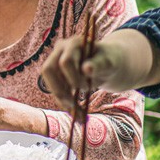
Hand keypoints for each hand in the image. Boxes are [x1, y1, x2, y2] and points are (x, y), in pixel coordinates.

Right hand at [41, 30, 159, 112]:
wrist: (109, 62)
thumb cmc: (110, 59)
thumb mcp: (110, 61)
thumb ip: (99, 64)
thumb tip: (86, 69)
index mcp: (73, 43)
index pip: (65, 62)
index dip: (73, 78)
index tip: (87, 88)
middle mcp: (60, 50)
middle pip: (48, 70)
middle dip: (60, 89)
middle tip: (74, 104)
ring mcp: (56, 61)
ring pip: (49, 82)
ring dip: (61, 100)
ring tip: (78, 116)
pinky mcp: (56, 74)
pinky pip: (55, 89)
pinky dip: (65, 104)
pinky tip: (76, 115)